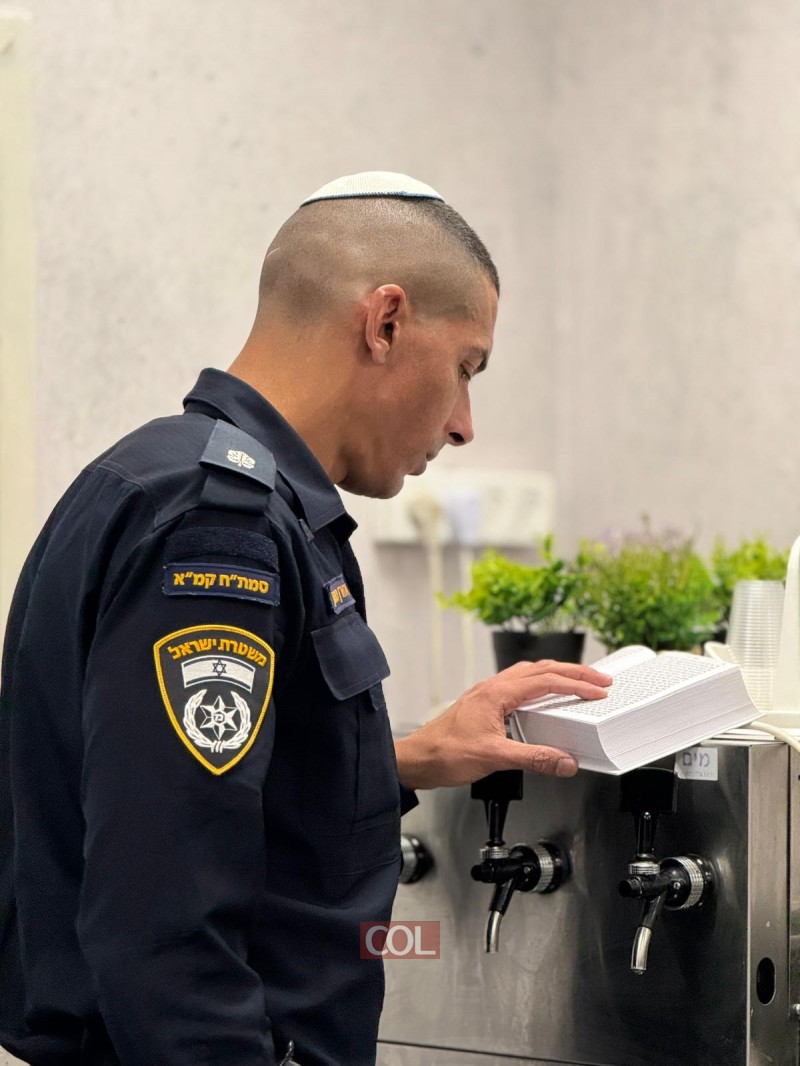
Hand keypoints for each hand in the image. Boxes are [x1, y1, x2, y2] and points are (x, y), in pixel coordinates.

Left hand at [394, 659, 611, 789]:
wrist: (417, 759)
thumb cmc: (445, 754)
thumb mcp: (495, 758)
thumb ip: (534, 759)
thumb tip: (565, 761)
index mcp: (496, 693)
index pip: (545, 681)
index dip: (575, 685)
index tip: (598, 690)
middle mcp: (492, 688)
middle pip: (540, 670)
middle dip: (573, 672)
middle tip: (599, 678)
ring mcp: (487, 695)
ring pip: (528, 674)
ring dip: (556, 675)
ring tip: (578, 682)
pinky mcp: (484, 705)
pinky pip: (518, 686)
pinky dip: (539, 686)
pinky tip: (544, 699)